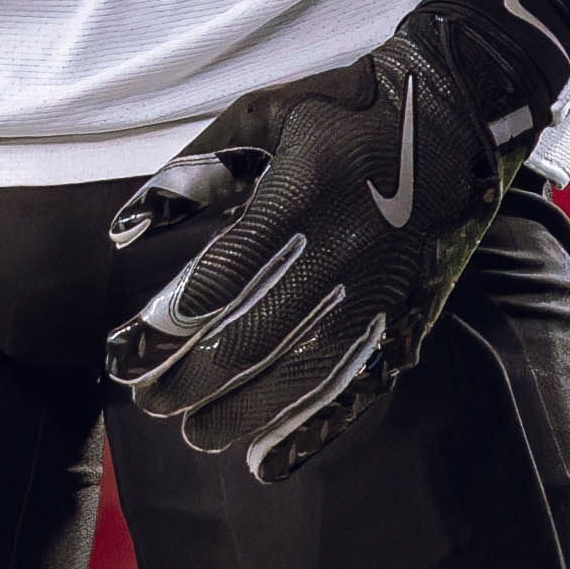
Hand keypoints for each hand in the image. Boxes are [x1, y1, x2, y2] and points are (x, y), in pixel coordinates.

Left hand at [105, 0, 564, 478]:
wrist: (450, 115)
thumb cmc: (339, 110)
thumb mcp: (260, 115)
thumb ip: (190, 172)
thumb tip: (118, 234)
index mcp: (302, 190)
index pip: (223, 274)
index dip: (169, 322)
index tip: (126, 349)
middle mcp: (342, 246)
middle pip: (254, 335)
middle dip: (190, 380)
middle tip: (146, 400)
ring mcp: (379, 286)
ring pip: (302, 373)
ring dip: (240, 415)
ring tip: (193, 437)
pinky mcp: (405, 312)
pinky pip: (355, 385)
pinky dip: (309, 430)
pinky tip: (267, 458)